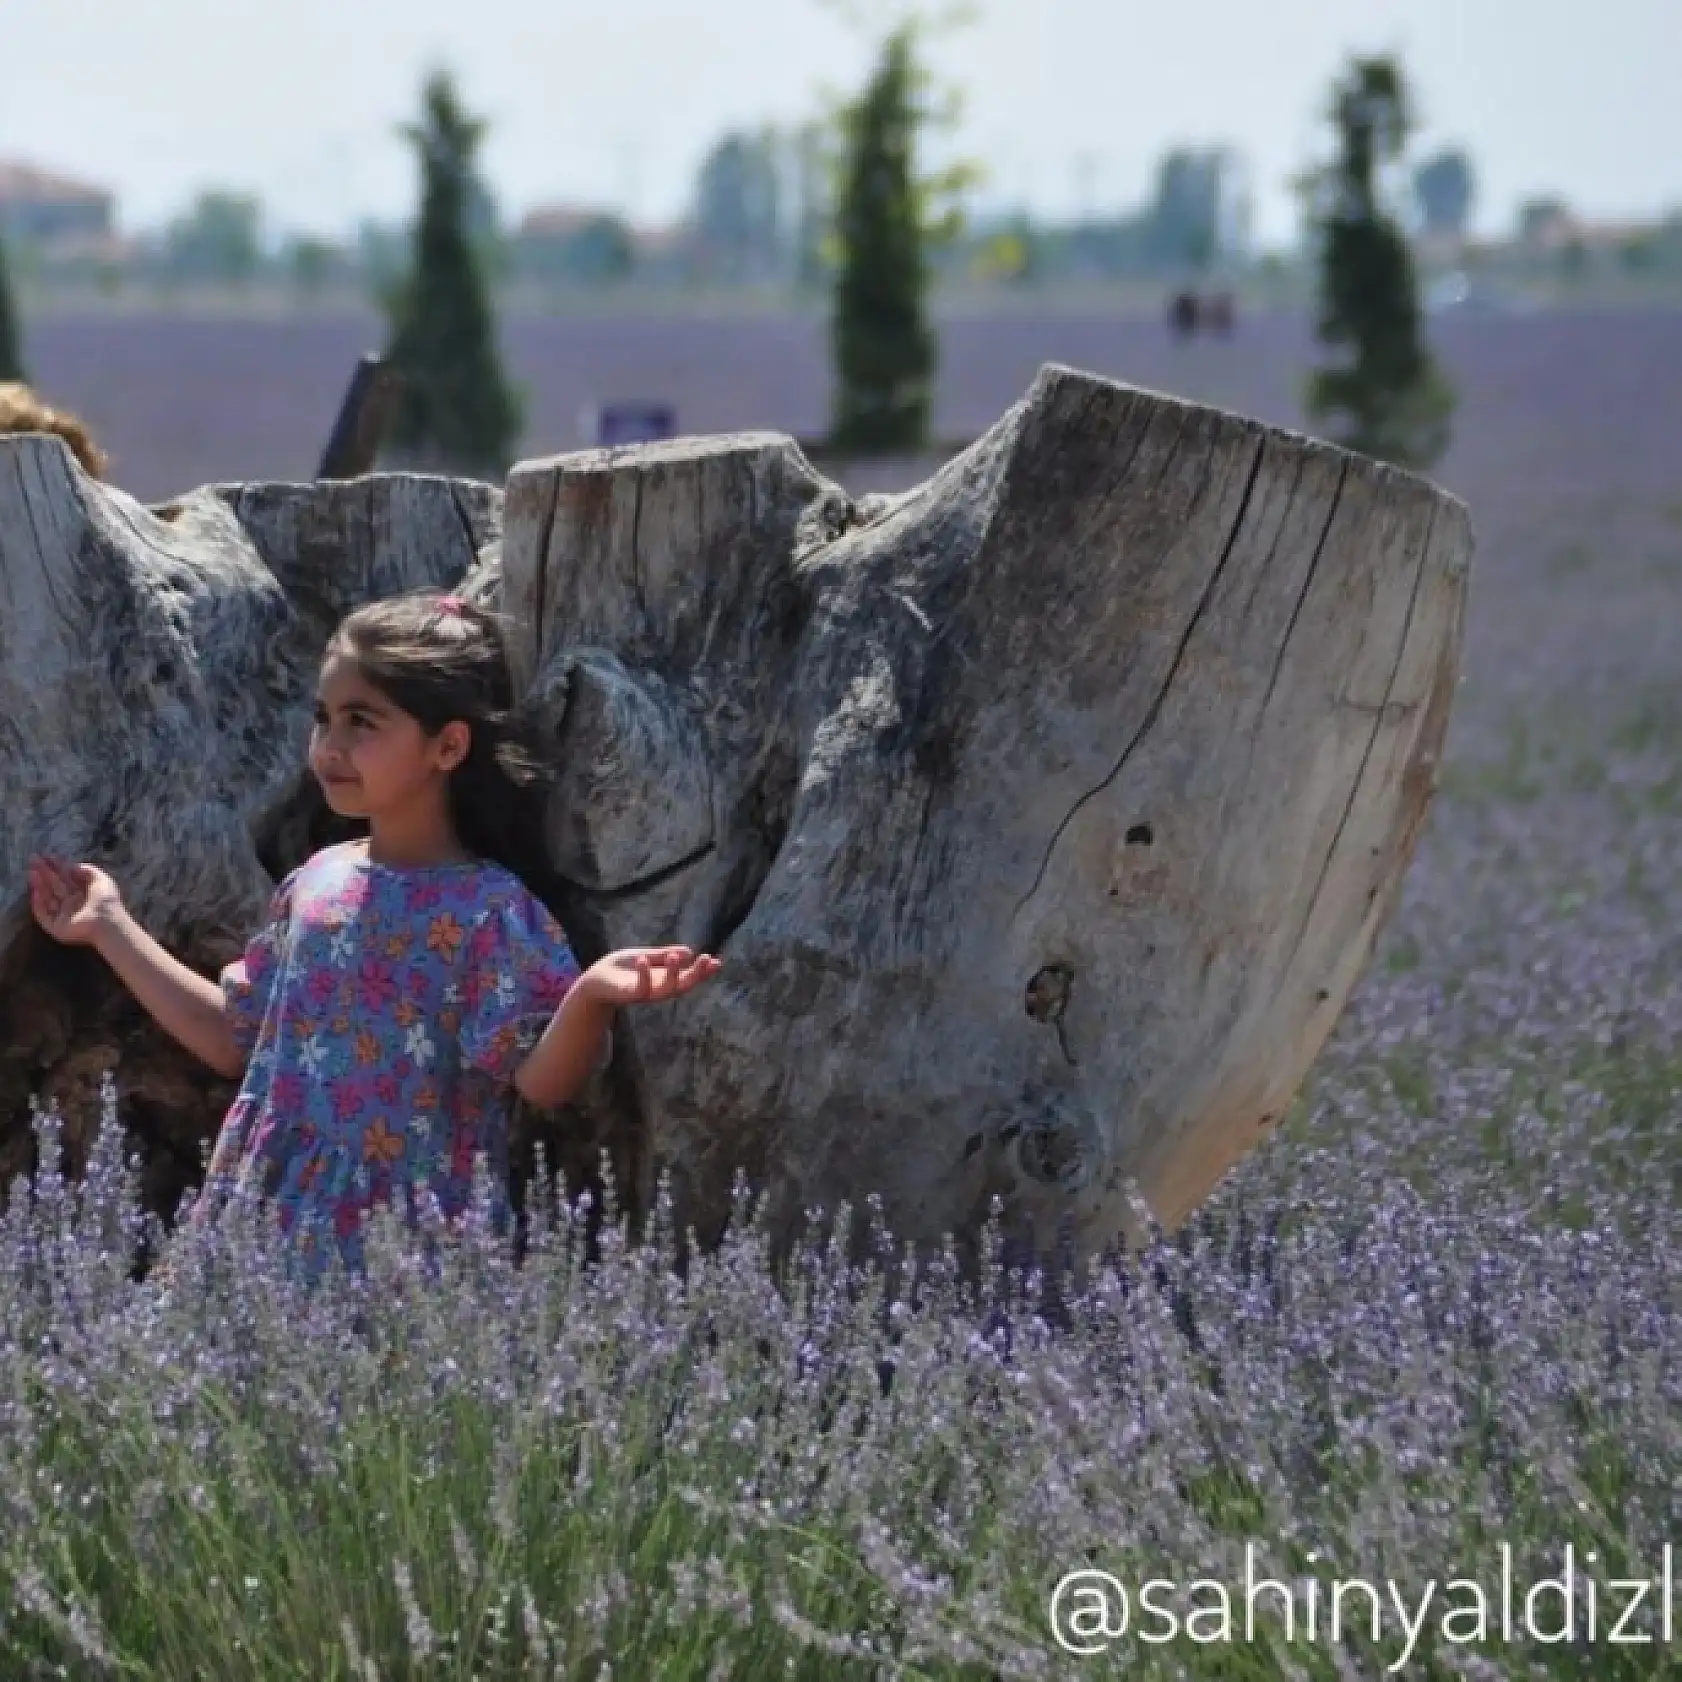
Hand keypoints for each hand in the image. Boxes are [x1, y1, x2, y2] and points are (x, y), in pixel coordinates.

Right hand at [26, 854, 123, 946]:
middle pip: (55, 886)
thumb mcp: (102, 880)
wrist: (106, 922)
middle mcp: (72, 904)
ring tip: (32, 872)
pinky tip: (35, 891)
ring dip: (39, 885)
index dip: (57, 867)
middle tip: (34, 859)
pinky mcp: (56, 926)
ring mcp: (63, 915)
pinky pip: (43, 914)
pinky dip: (38, 904)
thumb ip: (87, 870)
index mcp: (84, 893)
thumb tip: (72, 865)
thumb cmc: (106, 901)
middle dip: (45, 872)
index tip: (47, 856)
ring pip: (47, 898)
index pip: (67, 878)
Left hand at [579, 946, 721, 1008]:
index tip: (717, 961)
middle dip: (697, 974)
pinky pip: (640, 989)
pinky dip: (643, 975)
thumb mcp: (647, 956)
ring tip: (676, 956)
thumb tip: (689, 952)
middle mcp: (660, 988)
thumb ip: (665, 955)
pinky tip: (643, 959)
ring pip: (666, 989)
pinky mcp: (629, 995)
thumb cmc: (622, 968)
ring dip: (673, 973)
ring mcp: (646, 993)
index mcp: (666, 979)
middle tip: (706, 959)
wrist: (595, 979)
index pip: (690, 976)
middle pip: (684, 985)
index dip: (704, 971)